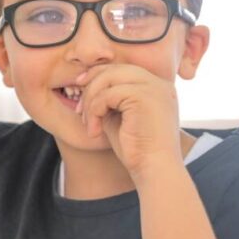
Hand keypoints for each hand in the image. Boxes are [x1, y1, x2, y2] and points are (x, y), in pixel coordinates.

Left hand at [74, 63, 181, 179]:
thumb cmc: (137, 151)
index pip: (122, 69)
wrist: (154, 170)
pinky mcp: (144, 96)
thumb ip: (109, 100)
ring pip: (108, 78)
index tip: (79, 89)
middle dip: (90, 86)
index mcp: (157, 86)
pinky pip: (108, 94)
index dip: (98, 75)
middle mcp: (159, 82)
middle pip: (114, 69)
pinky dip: (95, 111)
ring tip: (89, 124)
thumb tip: (85, 85)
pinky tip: (96, 131)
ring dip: (91, 101)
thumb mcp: (120, 118)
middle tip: (79, 110)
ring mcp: (153, 87)